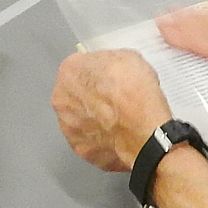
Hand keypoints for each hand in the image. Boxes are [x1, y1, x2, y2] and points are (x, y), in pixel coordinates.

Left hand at [51, 51, 173, 173]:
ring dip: (94, 119)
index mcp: (69, 72)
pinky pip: (91, 142)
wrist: (145, 129)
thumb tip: (114, 67)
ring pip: (80, 120)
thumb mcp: (128, 57)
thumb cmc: (134, 94)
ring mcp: (69, 128)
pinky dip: (102, 141)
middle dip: (91, 97)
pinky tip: (119, 135)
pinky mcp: (82, 150)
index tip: (108, 76)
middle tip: (114, 99)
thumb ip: (109, 62)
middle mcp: (62, 100)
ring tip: (118, 119)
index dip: (97, 72)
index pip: (78, 67)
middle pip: (75, 95)